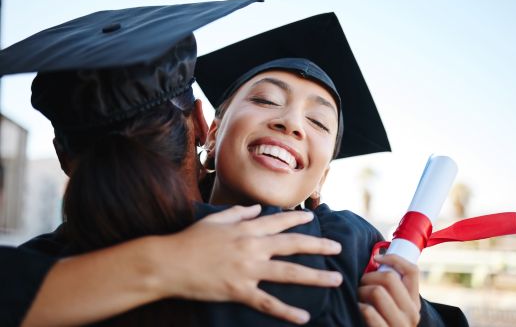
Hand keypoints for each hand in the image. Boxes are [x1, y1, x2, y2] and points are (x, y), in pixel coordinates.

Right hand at [151, 205, 342, 324]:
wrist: (169, 263)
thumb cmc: (190, 239)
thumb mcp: (215, 220)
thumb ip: (238, 212)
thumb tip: (256, 208)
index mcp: (246, 229)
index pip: (279, 222)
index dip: (298, 219)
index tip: (313, 218)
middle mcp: (252, 247)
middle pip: (293, 245)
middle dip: (318, 245)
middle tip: (338, 248)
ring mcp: (248, 270)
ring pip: (289, 273)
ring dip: (315, 276)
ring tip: (335, 279)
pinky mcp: (240, 291)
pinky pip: (268, 302)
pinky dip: (287, 311)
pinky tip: (304, 317)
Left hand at [358, 254, 420, 326]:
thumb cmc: (382, 320)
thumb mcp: (392, 304)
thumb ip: (389, 287)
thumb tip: (376, 258)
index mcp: (414, 301)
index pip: (412, 270)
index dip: (394, 257)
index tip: (377, 257)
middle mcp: (411, 313)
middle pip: (390, 277)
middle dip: (369, 276)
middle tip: (361, 283)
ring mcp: (399, 325)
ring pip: (378, 291)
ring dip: (362, 290)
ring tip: (358, 297)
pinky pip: (369, 311)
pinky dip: (360, 306)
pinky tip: (359, 309)